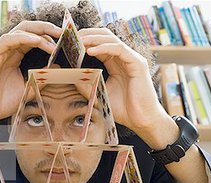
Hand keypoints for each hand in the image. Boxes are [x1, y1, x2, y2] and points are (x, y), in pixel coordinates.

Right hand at [0, 21, 61, 124]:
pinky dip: (23, 38)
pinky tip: (37, 41)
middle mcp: (4, 50)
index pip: (31, 38)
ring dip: (37, 33)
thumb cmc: (1, 103)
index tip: (62, 40)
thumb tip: (57, 68)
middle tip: (61, 32)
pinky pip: (7, 41)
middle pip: (26, 29)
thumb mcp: (28, 89)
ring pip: (18, 31)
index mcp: (13, 56)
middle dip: (44, 28)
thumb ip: (40, 79)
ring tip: (52, 41)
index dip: (46, 36)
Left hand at [79, 28, 176, 147]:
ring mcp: (131, 59)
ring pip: (111, 39)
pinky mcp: (137, 63)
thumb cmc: (124, 110)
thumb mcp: (99, 95)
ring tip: (79, 40)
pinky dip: (104, 47)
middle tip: (72, 37)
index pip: (100, 45)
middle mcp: (124, 59)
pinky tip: (90, 51)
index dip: (86, 41)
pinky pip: (119, 49)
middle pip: (105, 37)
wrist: (141, 120)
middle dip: (88, 34)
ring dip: (93, 38)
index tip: (69, 42)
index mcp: (115, 64)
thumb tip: (72, 77)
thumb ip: (87, 85)